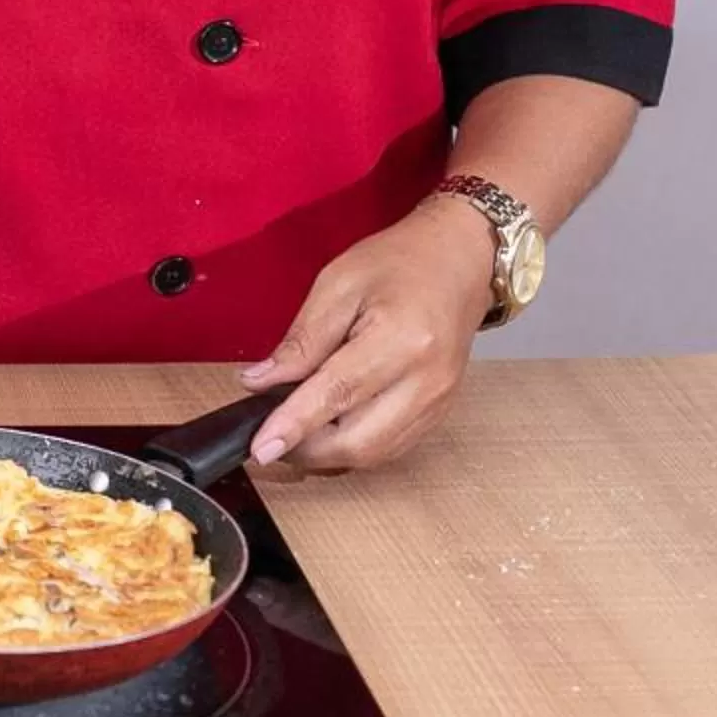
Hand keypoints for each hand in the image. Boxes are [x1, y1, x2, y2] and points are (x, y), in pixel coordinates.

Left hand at [240, 201, 495, 472]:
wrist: (458, 261)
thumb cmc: (397, 263)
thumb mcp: (337, 285)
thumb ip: (301, 340)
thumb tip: (258, 383)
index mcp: (400, 339)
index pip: (337, 393)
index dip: (294, 425)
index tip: (260, 449)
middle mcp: (426, 381)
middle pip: (358, 442)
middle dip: (306, 450)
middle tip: (269, 435)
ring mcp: (438, 402)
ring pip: (374, 454)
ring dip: (327, 454)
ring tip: (294, 431)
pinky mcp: (439, 413)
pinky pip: (391, 448)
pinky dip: (354, 446)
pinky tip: (329, 426)